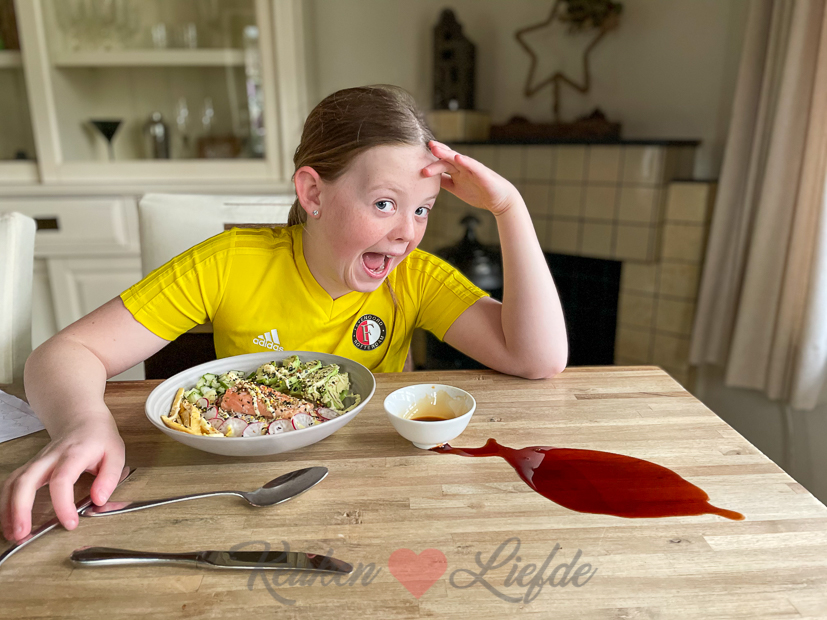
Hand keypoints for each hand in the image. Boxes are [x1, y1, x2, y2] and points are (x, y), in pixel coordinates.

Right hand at [0, 417, 124, 542]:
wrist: (83, 420)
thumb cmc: (99, 438)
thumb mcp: (116, 453)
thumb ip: (109, 477)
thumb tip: (99, 500)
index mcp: (74, 454)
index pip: (61, 480)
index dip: (62, 504)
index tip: (70, 523)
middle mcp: (50, 457)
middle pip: (26, 480)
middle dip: (20, 508)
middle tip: (23, 534)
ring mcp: (37, 461)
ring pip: (13, 482)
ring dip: (8, 509)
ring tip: (14, 534)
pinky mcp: (30, 467)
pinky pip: (12, 484)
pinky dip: (6, 504)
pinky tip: (11, 522)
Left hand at [423, 140, 520, 215]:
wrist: (499, 200)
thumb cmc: (479, 193)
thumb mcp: (457, 189)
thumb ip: (445, 183)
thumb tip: (429, 181)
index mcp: (457, 170)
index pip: (442, 162)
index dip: (431, 158)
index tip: (418, 154)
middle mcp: (464, 166)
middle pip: (447, 158)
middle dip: (436, 152)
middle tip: (425, 146)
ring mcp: (473, 169)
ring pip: (458, 159)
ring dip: (446, 153)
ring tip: (435, 148)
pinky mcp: (482, 174)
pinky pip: (473, 166)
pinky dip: (465, 162)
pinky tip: (458, 158)